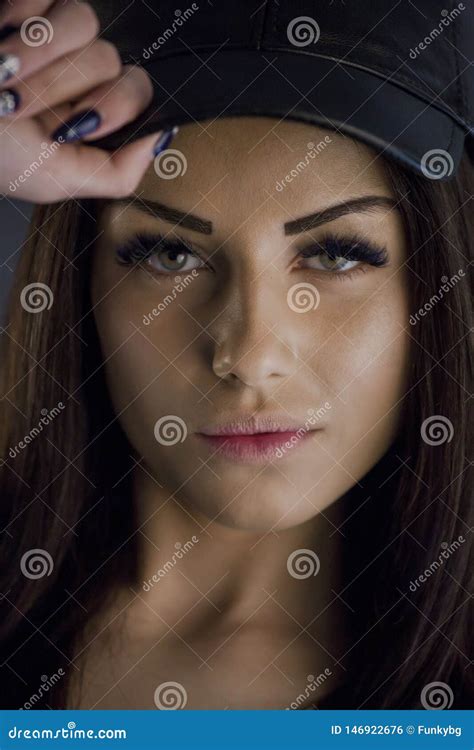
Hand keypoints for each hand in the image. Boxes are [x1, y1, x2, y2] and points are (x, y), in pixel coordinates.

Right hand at [0, 0, 168, 202]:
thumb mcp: (55, 179)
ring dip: (38, 53)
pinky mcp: (24, 7)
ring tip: (2, 76)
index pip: (137, 92)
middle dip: (60, 87)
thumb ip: (117, 173)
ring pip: (82, 20)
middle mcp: (77, 74)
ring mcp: (51, 37)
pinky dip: (19, 18)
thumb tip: (163, 140)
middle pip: (109, 58)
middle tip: (18, 107)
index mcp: (90, 114)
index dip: (112, 105)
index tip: (73, 125)